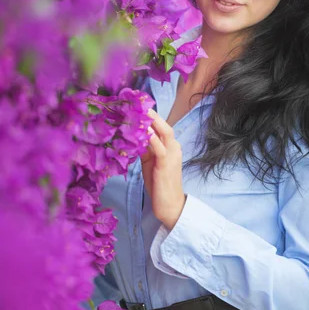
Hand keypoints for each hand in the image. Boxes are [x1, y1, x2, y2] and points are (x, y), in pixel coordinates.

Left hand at [140, 108, 185, 229]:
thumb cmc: (160, 184)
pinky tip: (143, 132)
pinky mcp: (166, 164)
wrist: (170, 205)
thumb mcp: (150, 163)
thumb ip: (144, 149)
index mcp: (170, 146)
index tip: (137, 106)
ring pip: (164, 132)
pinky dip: (152, 138)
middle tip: (137, 104)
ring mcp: (172, 155)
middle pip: (164, 125)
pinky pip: (160, 148)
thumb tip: (132, 136)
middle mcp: (174, 147)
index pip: (161, 127)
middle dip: (152, 114)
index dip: (150, 117)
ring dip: (152, 122)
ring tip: (139, 112)